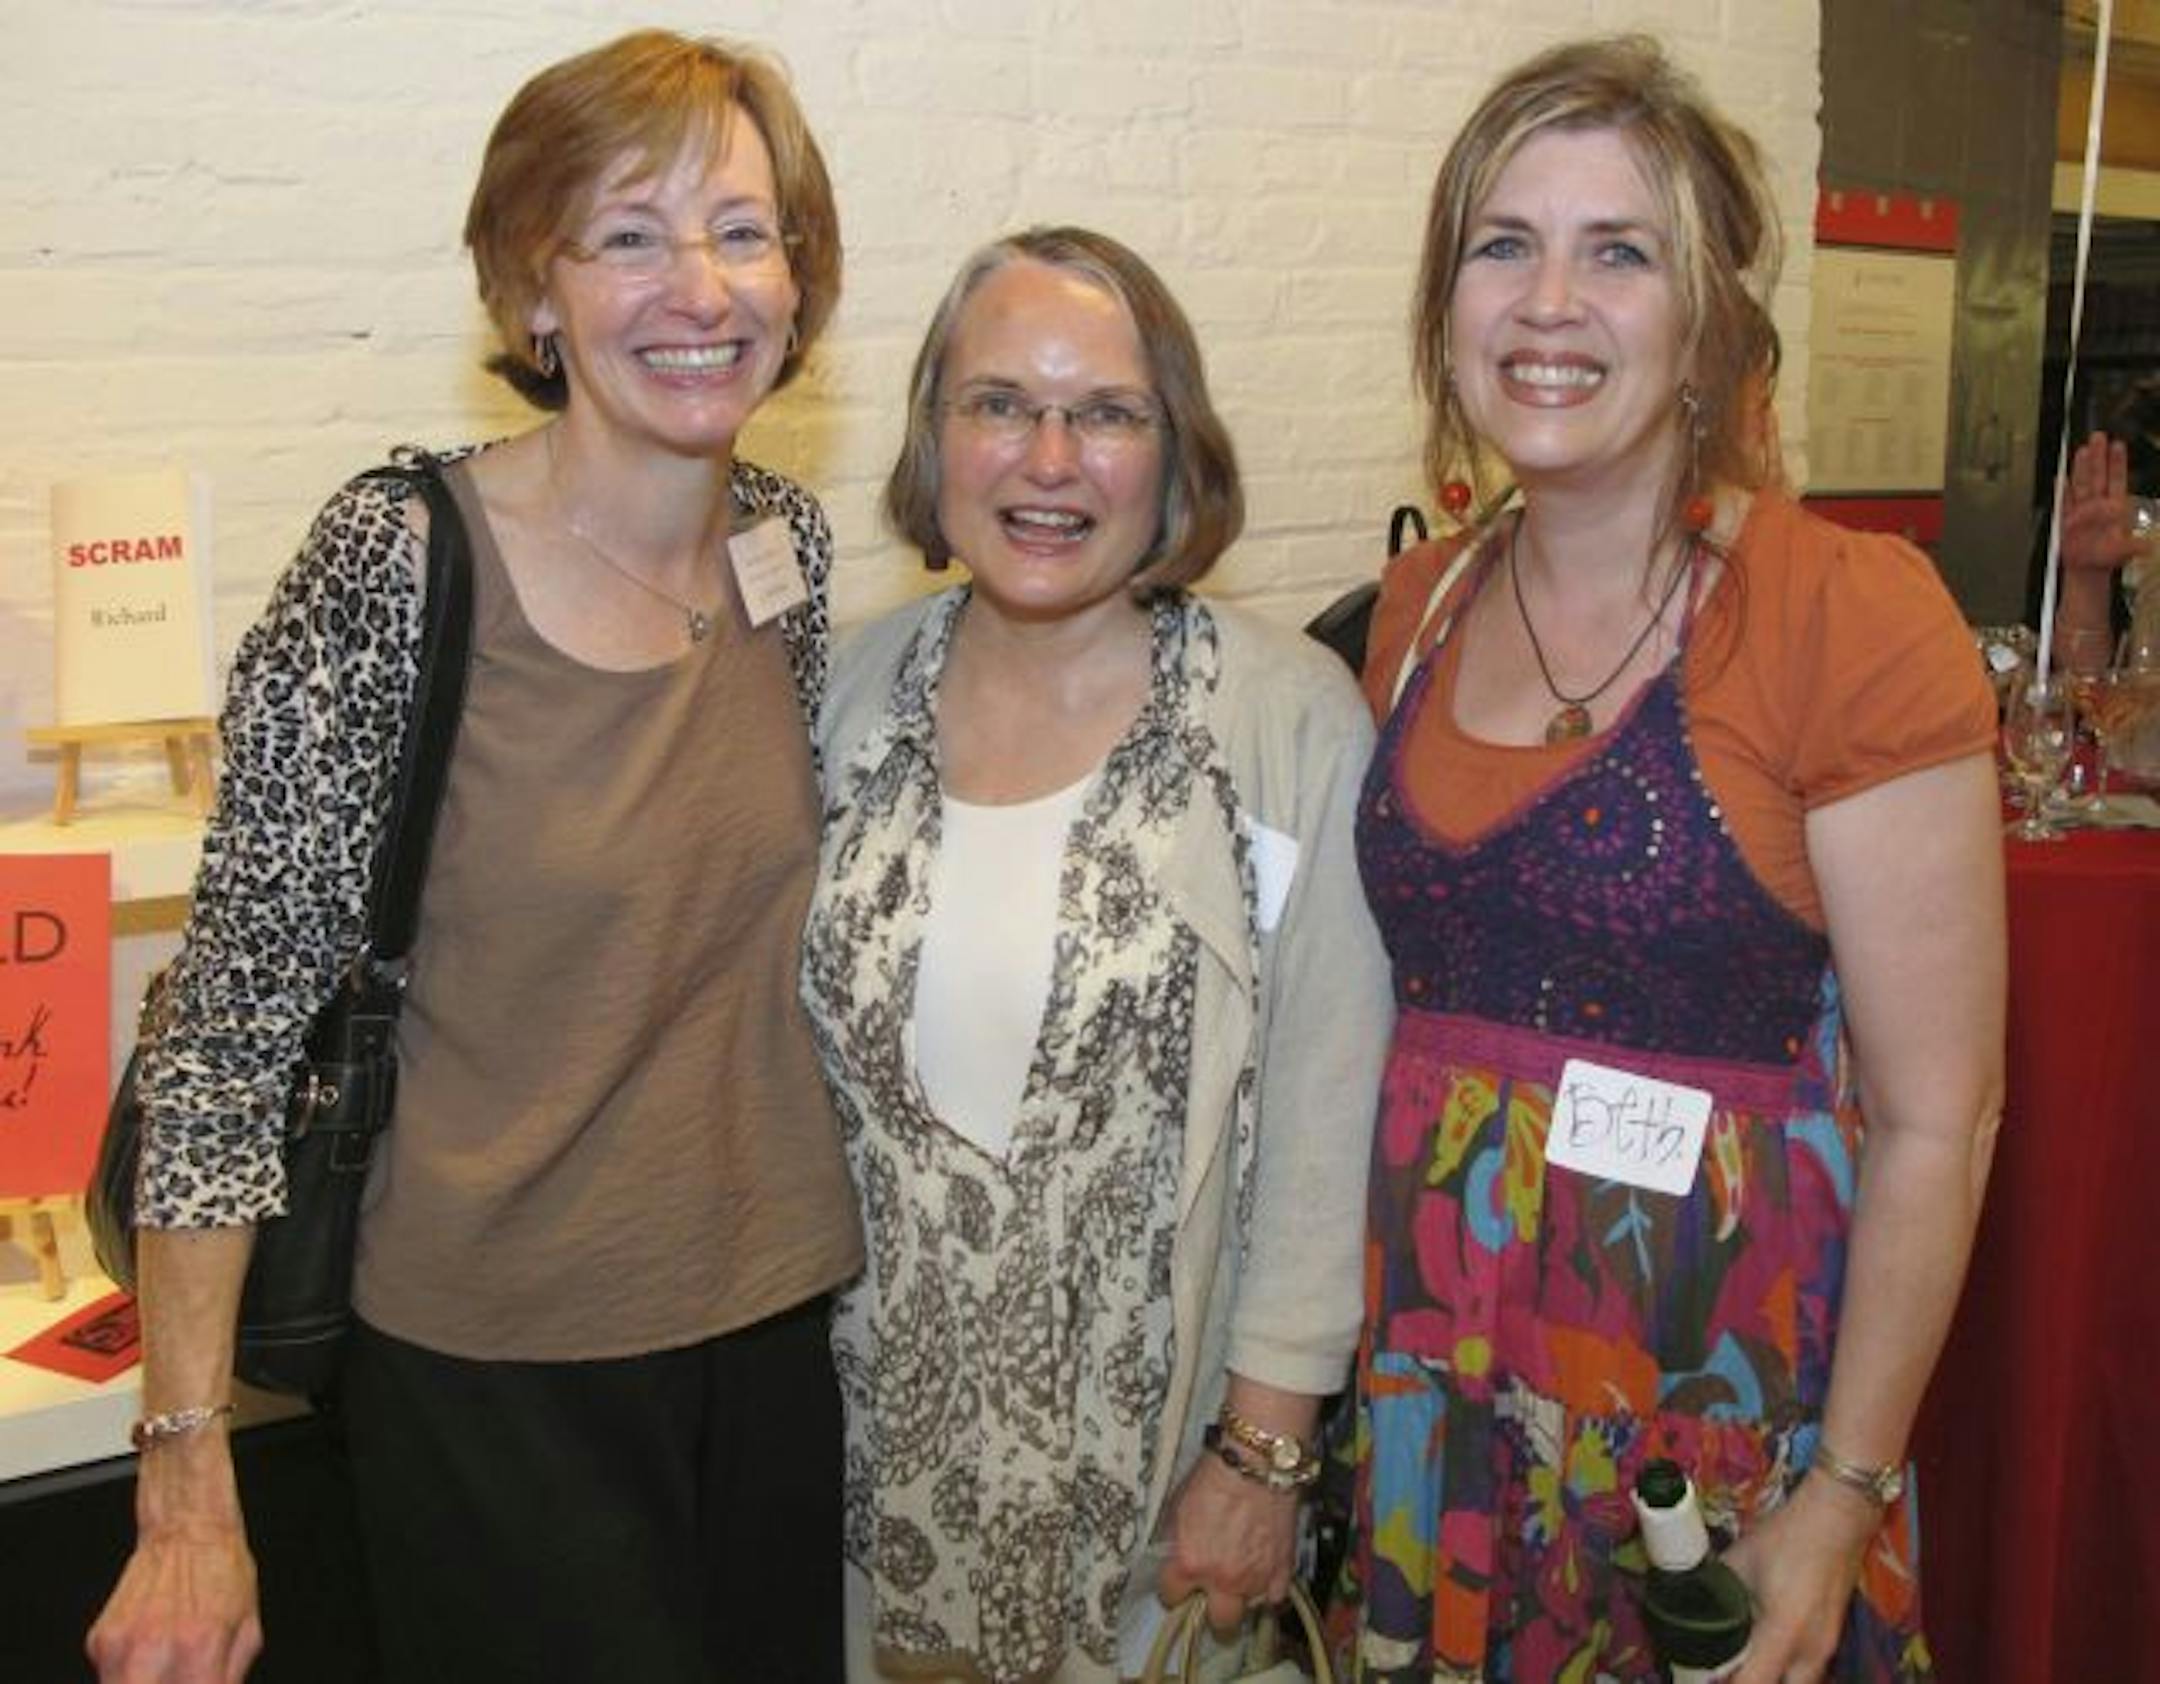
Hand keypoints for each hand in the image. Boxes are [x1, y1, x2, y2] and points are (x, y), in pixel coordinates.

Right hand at [87, 1512, 260, 1682]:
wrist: (187, 1529)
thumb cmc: (223, 1574)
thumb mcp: (248, 1630)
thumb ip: (229, 1679)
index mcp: (200, 1649)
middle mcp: (154, 1650)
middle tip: (177, 1681)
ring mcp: (120, 1647)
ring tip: (167, 1670)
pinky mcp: (100, 1641)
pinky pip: (110, 1679)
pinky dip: (129, 1679)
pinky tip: (150, 1657)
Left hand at [1154, 1451, 1299, 1638]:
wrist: (1256, 1460)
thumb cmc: (1214, 1475)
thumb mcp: (1178, 1506)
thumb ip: (1175, 1540)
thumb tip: (1172, 1555)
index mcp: (1189, 1563)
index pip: (1171, 1596)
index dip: (1174, 1587)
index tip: (1179, 1579)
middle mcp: (1222, 1580)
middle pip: (1218, 1623)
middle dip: (1213, 1610)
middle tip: (1213, 1590)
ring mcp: (1256, 1579)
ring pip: (1248, 1611)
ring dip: (1242, 1596)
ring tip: (1240, 1574)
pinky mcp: (1284, 1570)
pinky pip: (1275, 1597)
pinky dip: (1269, 1589)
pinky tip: (1263, 1572)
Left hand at [1720, 1475, 1878, 1683]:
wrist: (1837, 1521)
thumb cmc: (1786, 1537)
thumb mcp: (1740, 1561)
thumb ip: (1716, 1591)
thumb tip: (1692, 1606)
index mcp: (1784, 1632)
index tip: (1703, 1679)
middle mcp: (1810, 1652)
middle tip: (1724, 1673)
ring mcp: (1827, 1650)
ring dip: (1771, 1679)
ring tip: (1743, 1665)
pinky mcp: (1832, 1643)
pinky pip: (1808, 1675)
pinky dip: (1786, 1675)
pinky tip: (1765, 1656)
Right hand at [2062, 431, 2138, 574]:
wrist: (2087, 569)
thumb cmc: (2107, 558)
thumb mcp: (2125, 551)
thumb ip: (2135, 546)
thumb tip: (2148, 545)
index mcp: (2115, 508)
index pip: (2116, 480)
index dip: (2117, 463)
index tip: (2117, 446)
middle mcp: (2098, 505)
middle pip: (2097, 476)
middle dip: (2098, 456)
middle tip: (2098, 437)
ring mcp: (2081, 510)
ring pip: (2081, 484)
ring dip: (2081, 468)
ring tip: (2082, 451)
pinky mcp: (2066, 519)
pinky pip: (2063, 502)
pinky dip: (2062, 491)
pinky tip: (2060, 479)